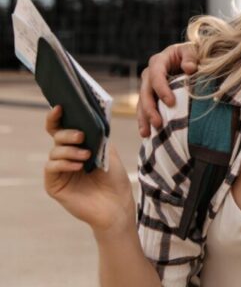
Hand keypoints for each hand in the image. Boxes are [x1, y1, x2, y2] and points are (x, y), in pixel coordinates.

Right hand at [44, 106, 134, 235]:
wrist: (117, 205)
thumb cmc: (115, 180)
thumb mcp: (108, 152)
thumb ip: (98, 136)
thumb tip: (91, 117)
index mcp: (77, 147)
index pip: (62, 129)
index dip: (58, 117)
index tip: (61, 107)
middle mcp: (65, 157)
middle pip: (56, 137)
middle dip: (68, 133)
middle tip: (82, 135)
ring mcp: (59, 171)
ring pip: (54, 152)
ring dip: (70, 150)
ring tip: (86, 155)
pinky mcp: (54, 185)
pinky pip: (51, 168)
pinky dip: (64, 164)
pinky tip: (78, 166)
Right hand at [137, 42, 198, 136]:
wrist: (189, 58)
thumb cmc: (191, 54)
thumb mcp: (192, 50)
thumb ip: (190, 57)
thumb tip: (189, 68)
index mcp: (158, 61)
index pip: (156, 76)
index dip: (162, 89)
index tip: (171, 103)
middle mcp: (149, 74)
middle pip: (145, 92)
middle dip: (150, 108)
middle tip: (158, 123)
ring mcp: (148, 86)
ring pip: (141, 103)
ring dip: (143, 118)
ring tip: (146, 134)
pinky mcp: (151, 97)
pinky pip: (144, 109)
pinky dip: (145, 121)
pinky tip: (147, 134)